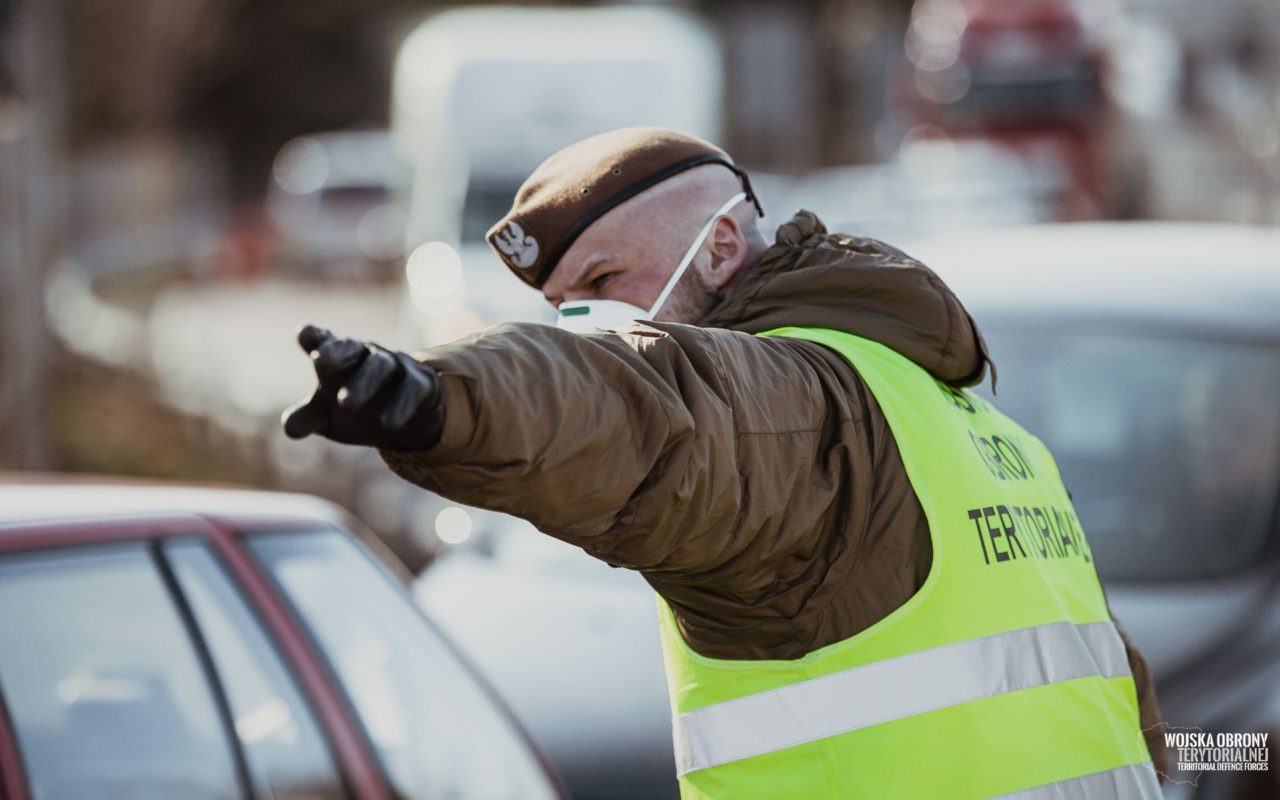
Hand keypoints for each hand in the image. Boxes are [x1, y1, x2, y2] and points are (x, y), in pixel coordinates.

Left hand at [281, 325, 444, 450]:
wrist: (404, 422)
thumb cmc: (357, 410)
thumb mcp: (327, 418)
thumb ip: (307, 419)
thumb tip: (290, 429)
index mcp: (338, 359)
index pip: (324, 341)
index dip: (315, 337)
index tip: (305, 334)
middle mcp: (366, 356)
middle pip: (351, 347)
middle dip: (337, 351)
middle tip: (320, 361)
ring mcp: (395, 366)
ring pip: (380, 366)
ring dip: (364, 382)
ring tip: (346, 405)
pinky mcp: (421, 383)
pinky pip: (411, 388)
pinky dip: (401, 404)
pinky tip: (389, 423)